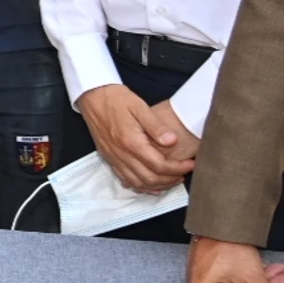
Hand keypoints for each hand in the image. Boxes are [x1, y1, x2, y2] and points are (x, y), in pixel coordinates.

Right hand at [78, 84, 194, 192]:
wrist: (93, 96)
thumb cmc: (116, 99)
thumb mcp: (139, 106)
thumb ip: (156, 126)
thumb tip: (172, 141)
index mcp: (131, 142)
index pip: (159, 165)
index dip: (178, 168)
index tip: (190, 164)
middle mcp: (121, 154)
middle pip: (150, 179)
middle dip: (170, 180)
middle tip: (184, 173)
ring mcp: (114, 158)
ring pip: (138, 183)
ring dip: (157, 185)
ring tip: (171, 179)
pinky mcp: (109, 159)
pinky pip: (126, 180)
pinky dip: (141, 186)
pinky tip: (150, 183)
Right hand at [186, 236, 283, 282]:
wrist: (220, 218)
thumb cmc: (227, 245)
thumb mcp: (253, 279)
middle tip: (282, 280)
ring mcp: (202, 278)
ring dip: (261, 279)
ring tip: (276, 271)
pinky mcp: (208, 268)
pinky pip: (232, 277)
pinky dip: (249, 273)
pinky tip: (265, 268)